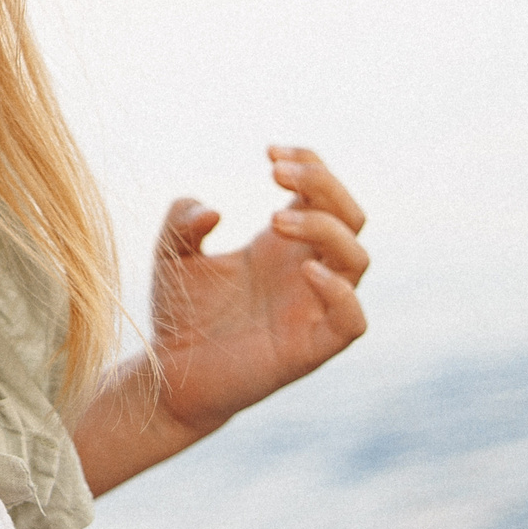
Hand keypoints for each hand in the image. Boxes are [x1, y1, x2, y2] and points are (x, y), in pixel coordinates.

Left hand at [73, 146, 369, 493]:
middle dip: (323, 184)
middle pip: (351, 217)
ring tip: (274, 220)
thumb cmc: (180, 311)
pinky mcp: (311, 348)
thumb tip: (214, 211)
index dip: (310, 165)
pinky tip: (308, 272)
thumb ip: (182, 222)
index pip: (323, 195)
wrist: (170, 374)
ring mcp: (313, 308)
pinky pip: (353, 321)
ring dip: (325, 229)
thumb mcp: (170, 255)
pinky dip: (342, 293)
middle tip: (275, 172)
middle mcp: (306, 271)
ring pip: (358, 259)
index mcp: (282, 246)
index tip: (269, 153)